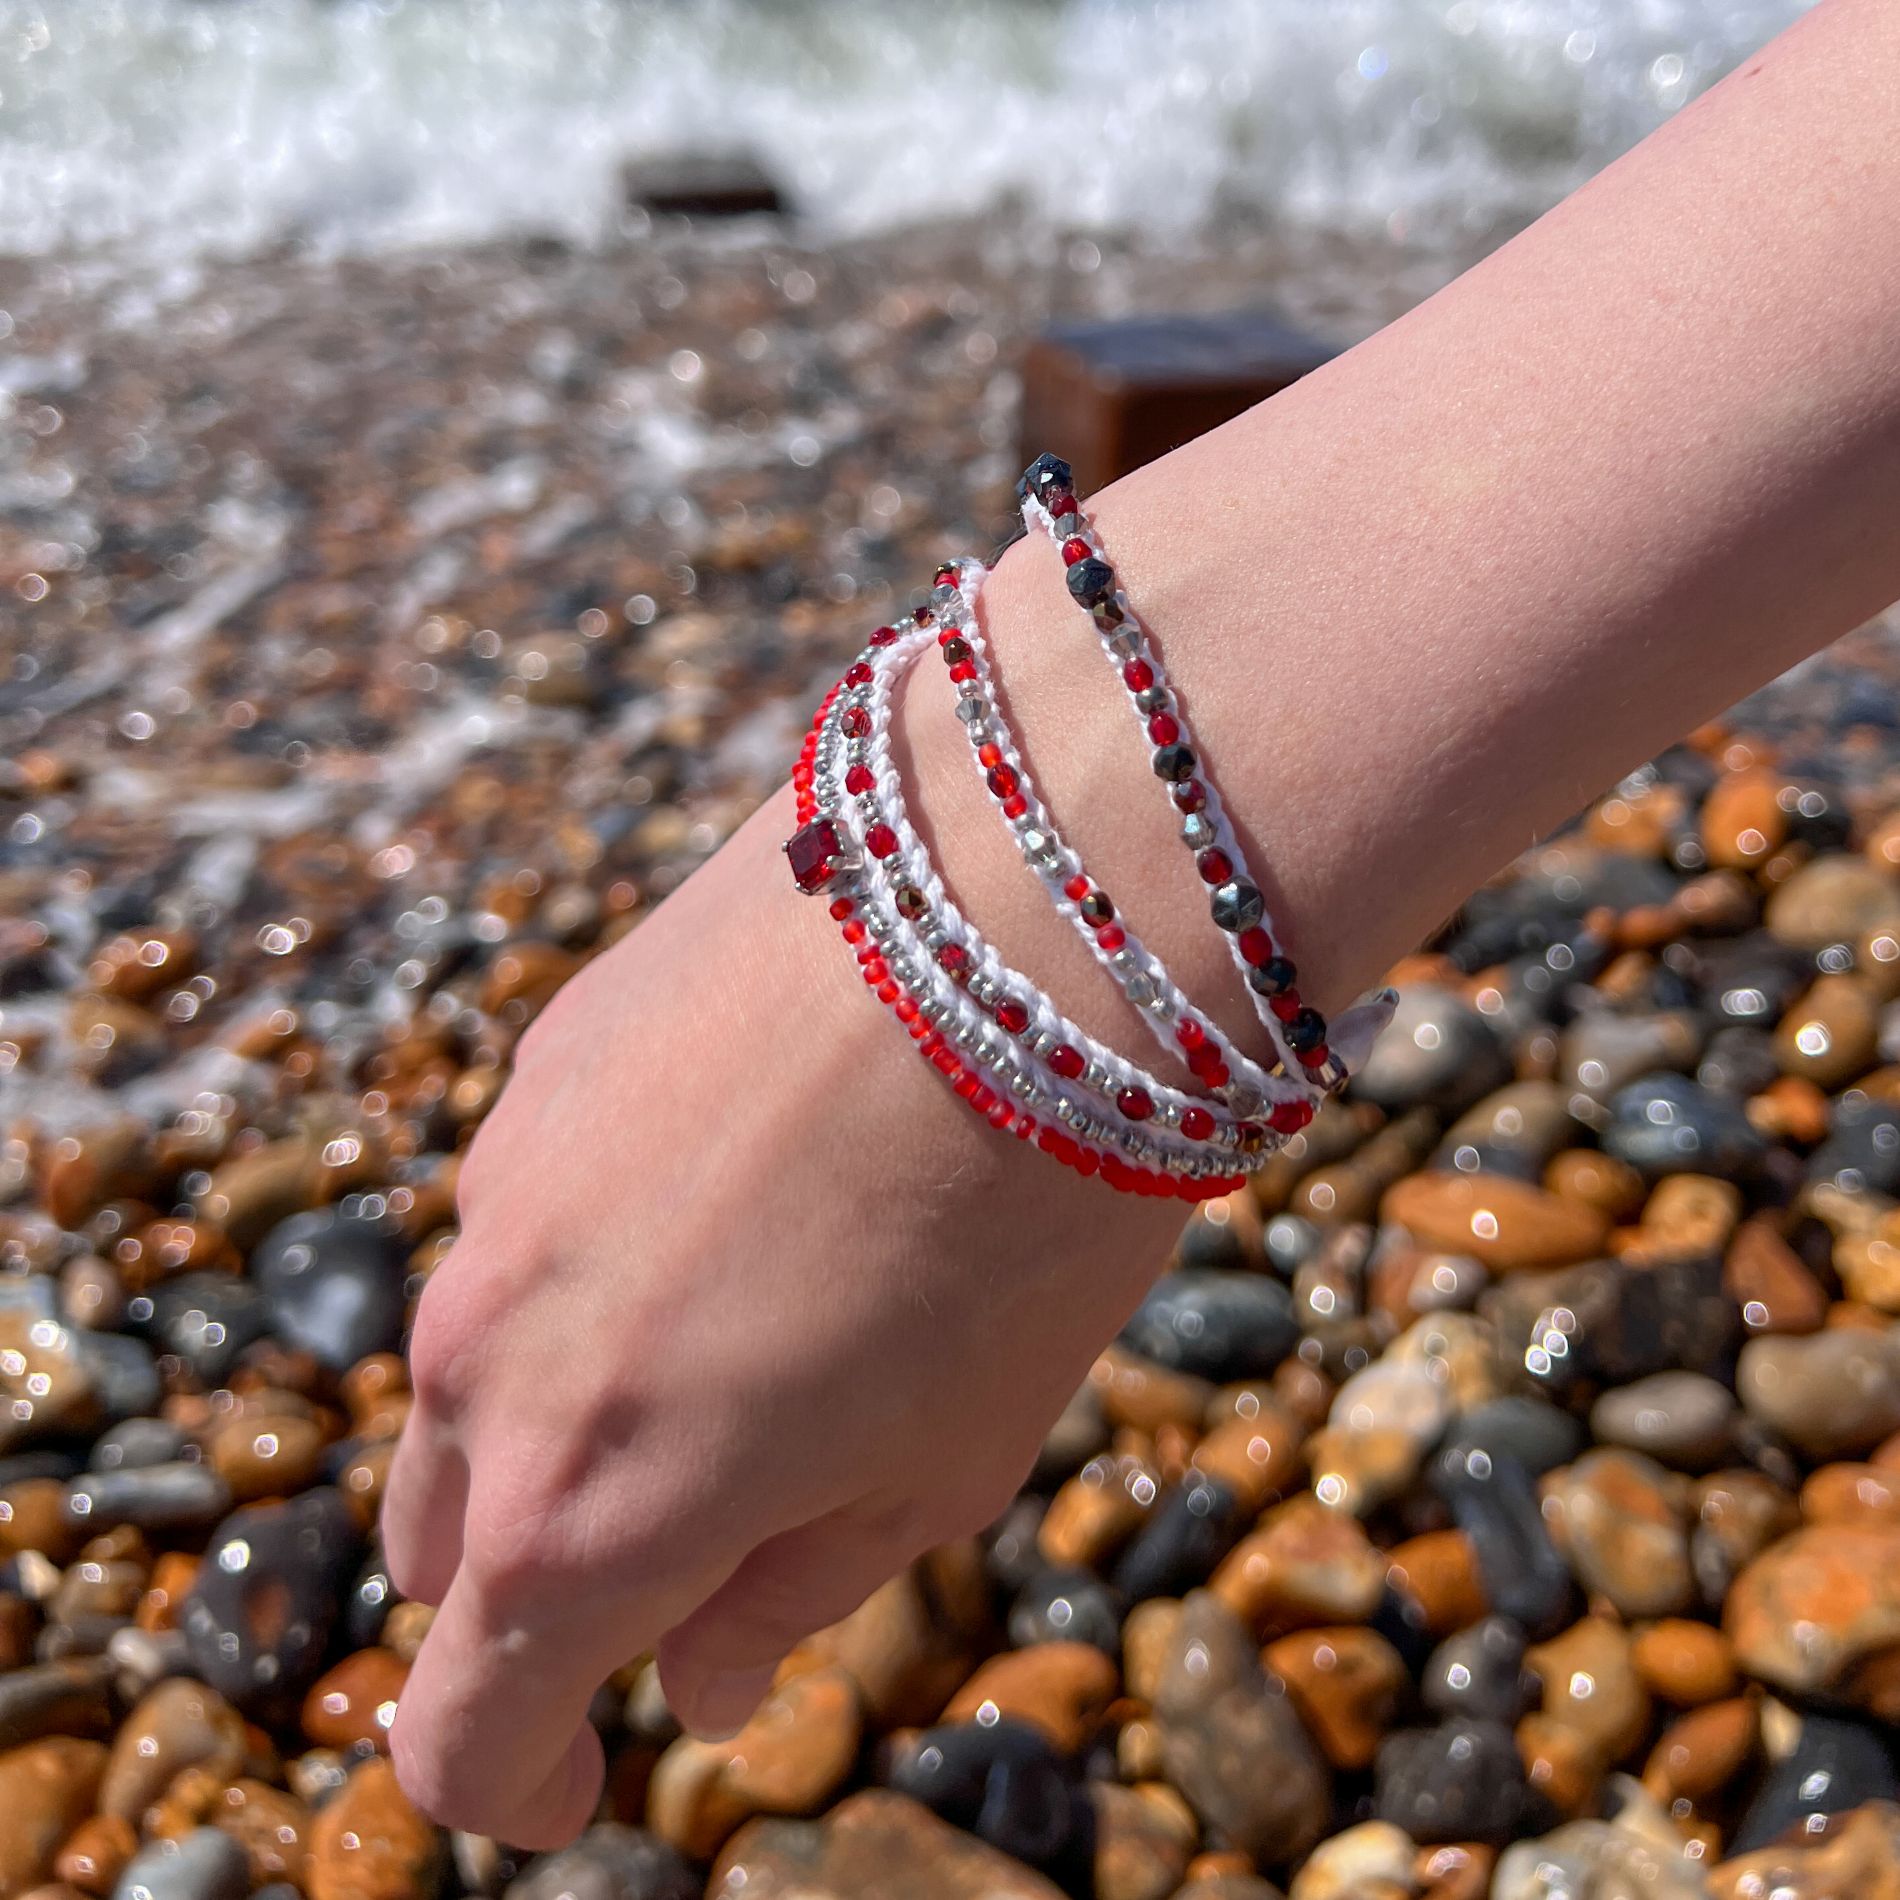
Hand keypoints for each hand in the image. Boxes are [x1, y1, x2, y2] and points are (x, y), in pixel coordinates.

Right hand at [379, 785, 1186, 1846]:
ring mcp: (499, 1195)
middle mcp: (491, 1354)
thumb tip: (699, 1675)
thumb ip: (787, 1591)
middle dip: (537, 1586)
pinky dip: (602, 1258)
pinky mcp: (541, 1070)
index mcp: (581, 1509)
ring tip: (749, 1346)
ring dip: (569, 1404)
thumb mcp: (942, 1465)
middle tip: (681, 1559)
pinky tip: (742, 1195)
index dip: (514, 1786)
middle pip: (445, 1540)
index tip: (577, 1792)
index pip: (461, 1724)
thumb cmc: (1021, 1219)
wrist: (1017, 907)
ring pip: (481, 1366)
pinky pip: (534, 1218)